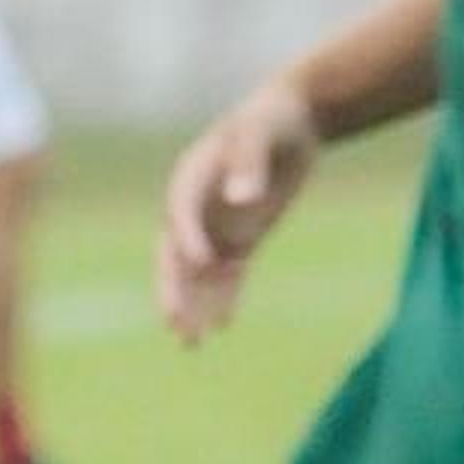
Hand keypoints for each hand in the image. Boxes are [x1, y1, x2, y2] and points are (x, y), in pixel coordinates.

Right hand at [157, 78, 322, 343]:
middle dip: (173, 288)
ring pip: (197, 275)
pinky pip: (227, 275)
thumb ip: (249, 163)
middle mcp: (196, 209)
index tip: (201, 261)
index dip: (188, 235)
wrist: (290, 123)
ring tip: (191, 343)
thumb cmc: (269, 120)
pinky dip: (224, 299)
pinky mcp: (240, 240)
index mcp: (191, 177)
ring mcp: (216, 227)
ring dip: (193, 306)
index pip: (181, 212)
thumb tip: (241, 199)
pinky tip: (223, 326)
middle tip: (173, 321)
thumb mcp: (261, 133)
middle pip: (175, 254)